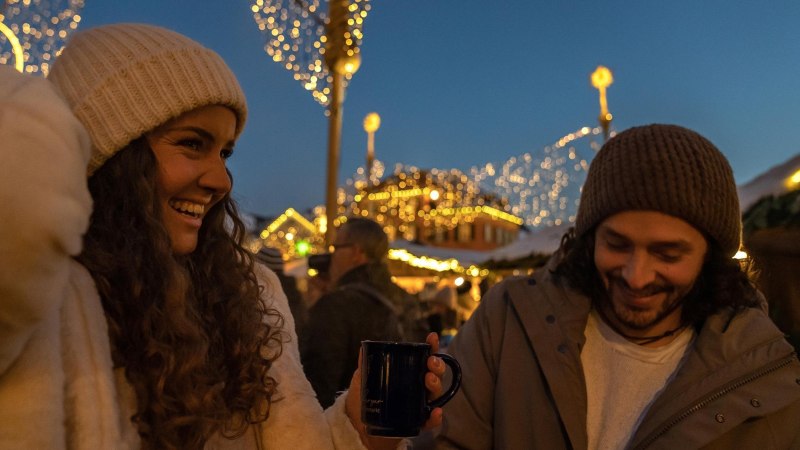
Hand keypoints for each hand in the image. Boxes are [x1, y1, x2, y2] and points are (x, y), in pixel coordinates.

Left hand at [344, 333, 447, 449]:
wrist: (359, 428)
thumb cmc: (365, 400)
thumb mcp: (363, 381)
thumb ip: (366, 365)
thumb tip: (364, 347)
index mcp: (409, 372)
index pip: (424, 357)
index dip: (432, 347)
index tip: (432, 338)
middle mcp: (418, 387)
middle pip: (435, 374)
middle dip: (437, 366)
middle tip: (430, 362)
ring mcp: (419, 404)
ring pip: (436, 394)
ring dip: (436, 385)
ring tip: (428, 379)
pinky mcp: (418, 423)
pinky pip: (431, 420)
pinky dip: (435, 417)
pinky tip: (434, 412)